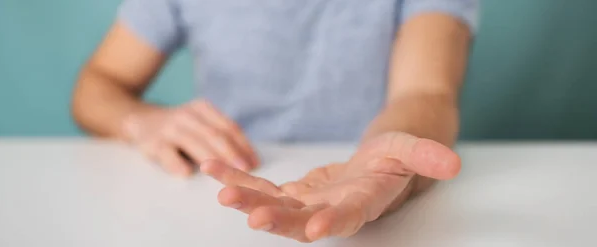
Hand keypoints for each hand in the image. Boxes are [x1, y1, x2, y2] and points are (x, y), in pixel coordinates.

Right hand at [123, 99, 257, 175]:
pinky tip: (187, 174)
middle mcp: (187, 115)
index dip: (244, 145)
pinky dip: (177, 164)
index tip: (256, 162)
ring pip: (194, 143)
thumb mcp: (199, 123)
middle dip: (232, 153)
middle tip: (245, 171)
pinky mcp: (152, 142)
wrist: (139, 121)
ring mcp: (169, 128)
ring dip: (212, 160)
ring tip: (225, 175)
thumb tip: (250, 160)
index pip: (228, 127)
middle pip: (214, 134)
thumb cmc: (179, 128)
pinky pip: (167, 154)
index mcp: (203, 109)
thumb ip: (219, 135)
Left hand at [201, 132, 459, 241]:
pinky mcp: (292, 192)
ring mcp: (308, 203)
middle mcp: (331, 209)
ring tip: (222, 189)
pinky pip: (260, 186)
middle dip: (277, 218)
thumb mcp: (412, 148)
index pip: (350, 216)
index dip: (335, 222)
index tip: (316, 227)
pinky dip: (237, 178)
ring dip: (248, 199)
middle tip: (250, 215)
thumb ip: (426, 156)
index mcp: (363, 201)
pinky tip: (211, 168)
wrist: (376, 168)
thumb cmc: (395, 159)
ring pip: (273, 206)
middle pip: (302, 219)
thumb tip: (452, 162)